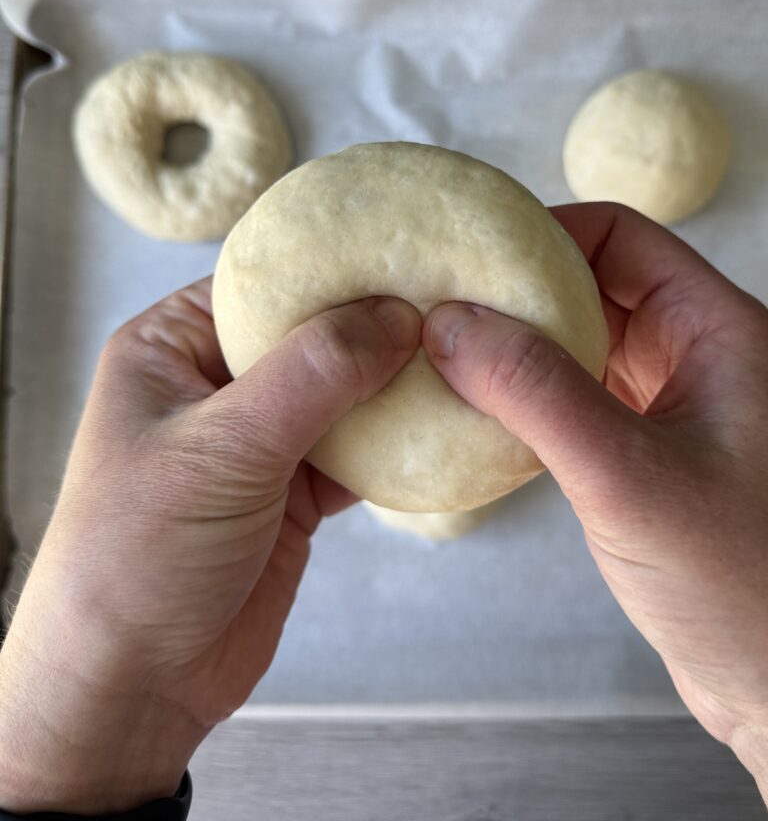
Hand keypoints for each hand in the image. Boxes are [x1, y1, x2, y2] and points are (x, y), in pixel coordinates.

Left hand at [0, 281, 420, 812]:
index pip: (261, 283)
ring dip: (393, 385)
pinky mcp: (295, 490)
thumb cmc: (137, 556)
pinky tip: (441, 426)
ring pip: (342, 392)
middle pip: (312, 334)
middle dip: (375, 325)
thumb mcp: (223, 447)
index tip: (405, 255)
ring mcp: (260, 438)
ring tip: (459, 357)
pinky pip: (357, 449)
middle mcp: (216, 383)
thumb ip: (312, 375)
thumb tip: (396, 314)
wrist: (134, 685)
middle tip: (449, 304)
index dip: (332, 268)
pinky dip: (397, 442)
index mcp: (171, 347)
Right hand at [424, 202, 767, 820]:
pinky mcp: (648, 452)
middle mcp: (695, 352)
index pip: (618, 236)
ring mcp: (672, 403)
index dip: (539, 232)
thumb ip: (535, 392)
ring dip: (517, 349)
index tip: (461, 253)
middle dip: (516, 291)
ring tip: (440, 356)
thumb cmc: (740, 581)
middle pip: (593, 285)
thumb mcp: (626, 475)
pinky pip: (578, 398)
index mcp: (714, 327)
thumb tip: (448, 322)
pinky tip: (479, 416)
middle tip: (432, 305)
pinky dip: (529, 399)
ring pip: (580, 344)